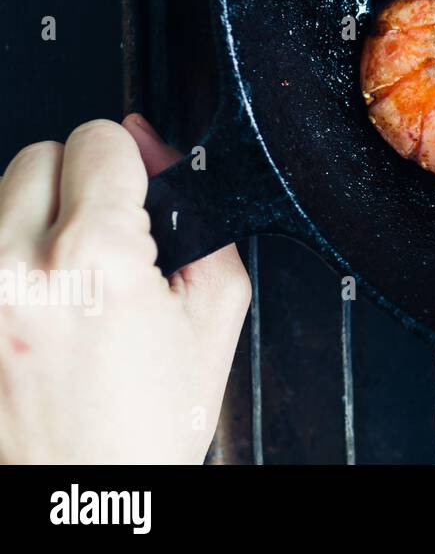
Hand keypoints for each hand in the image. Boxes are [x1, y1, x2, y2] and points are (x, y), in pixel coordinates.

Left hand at [0, 115, 249, 463]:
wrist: (82, 497)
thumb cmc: (143, 428)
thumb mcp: (212, 314)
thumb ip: (197, 218)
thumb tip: (152, 144)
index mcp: (93, 261)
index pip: (100, 139)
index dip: (133, 165)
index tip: (138, 196)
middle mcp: (14, 268)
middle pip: (40, 155)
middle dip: (79, 186)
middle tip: (103, 244)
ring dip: (34, 220)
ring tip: (66, 284)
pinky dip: (8, 259)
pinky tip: (35, 304)